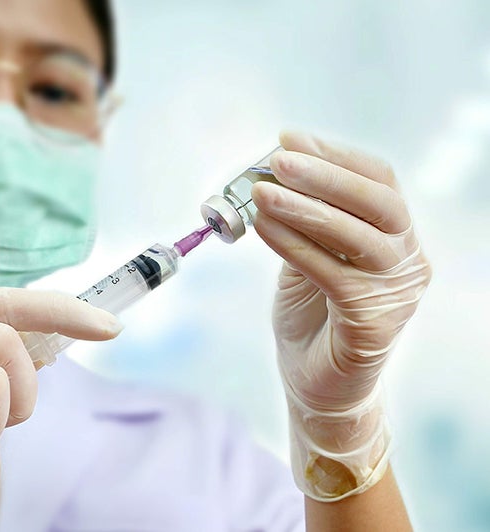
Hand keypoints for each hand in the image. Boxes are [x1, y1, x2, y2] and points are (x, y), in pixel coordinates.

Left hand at [251, 131, 430, 499]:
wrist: (317, 385)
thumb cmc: (311, 318)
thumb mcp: (308, 258)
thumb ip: (303, 221)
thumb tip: (270, 174)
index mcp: (395, 237)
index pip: (378, 181)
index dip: (334, 156)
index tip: (288, 139)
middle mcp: (406, 260)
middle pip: (377, 201)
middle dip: (324, 174)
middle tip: (278, 158)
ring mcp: (396, 292)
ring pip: (357, 235)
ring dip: (306, 207)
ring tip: (261, 192)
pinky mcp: (373, 322)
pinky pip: (332, 273)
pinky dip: (295, 246)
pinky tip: (263, 228)